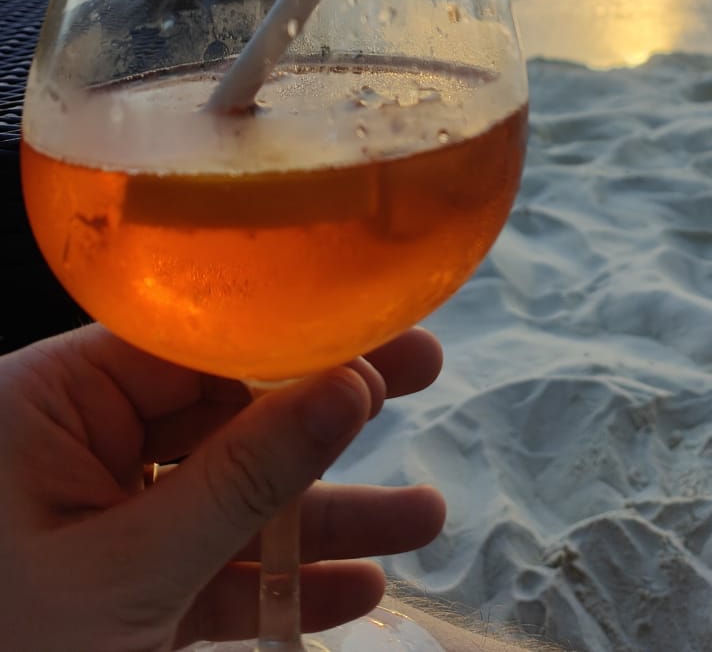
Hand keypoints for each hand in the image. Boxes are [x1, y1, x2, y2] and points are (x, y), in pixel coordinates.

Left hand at [0, 322, 444, 651]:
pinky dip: (279, 581)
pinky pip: (211, 567)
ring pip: (232, 496)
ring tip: (423, 519)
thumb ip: (243, 480)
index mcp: (50, 403)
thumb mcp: (128, 572)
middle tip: (426, 378)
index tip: (382, 335)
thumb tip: (351, 387)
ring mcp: (100, 521)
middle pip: (226, 412)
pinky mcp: (118, 590)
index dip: (293, 337)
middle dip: (326, 419)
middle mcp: (76, 445)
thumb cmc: (6, 651)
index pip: (192, 342)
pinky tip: (355, 590)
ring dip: (325, 516)